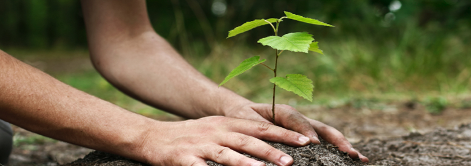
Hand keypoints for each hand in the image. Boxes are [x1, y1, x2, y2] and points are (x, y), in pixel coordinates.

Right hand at [136, 116, 311, 165]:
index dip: (284, 134)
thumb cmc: (192, 136)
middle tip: (291, 161)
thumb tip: (272, 144)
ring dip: (247, 164)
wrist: (151, 137)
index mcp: (227, 123)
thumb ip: (242, 135)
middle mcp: (216, 131)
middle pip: (248, 140)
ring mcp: (200, 145)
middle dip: (271, 150)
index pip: (261, 127)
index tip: (306, 141)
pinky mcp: (184, 160)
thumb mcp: (217, 129)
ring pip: (227, 155)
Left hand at [223, 103, 368, 161]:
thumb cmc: (241, 116)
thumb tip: (266, 140)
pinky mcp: (306, 135)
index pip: (298, 121)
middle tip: (349, 153)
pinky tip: (352, 159)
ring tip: (359, 157)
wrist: (242, 111)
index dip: (307, 132)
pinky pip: (325, 142)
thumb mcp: (245, 120)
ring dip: (344, 145)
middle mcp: (299, 118)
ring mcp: (305, 127)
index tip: (314, 144)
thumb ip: (256, 126)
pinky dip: (339, 149)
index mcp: (283, 111)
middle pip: (322, 128)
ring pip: (328, 135)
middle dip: (337, 140)